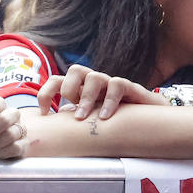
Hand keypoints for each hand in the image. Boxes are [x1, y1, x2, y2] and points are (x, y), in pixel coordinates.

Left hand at [37, 64, 166, 118]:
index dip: (46, 93)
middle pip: (75, 70)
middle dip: (68, 89)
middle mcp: (94, 83)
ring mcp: (110, 84)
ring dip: (85, 97)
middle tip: (71, 111)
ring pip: (93, 76)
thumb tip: (54, 122)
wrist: (149, 121)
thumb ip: (73, 118)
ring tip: (83, 118)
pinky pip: (116, 85)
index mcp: (81, 89)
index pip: (57, 81)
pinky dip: (108, 101)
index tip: (43, 113)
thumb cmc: (115, 120)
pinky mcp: (129, 88)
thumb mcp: (89, 120)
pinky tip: (105, 117)